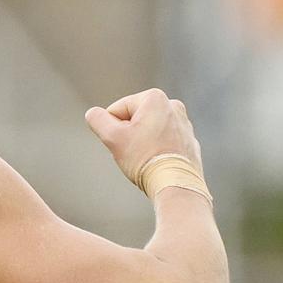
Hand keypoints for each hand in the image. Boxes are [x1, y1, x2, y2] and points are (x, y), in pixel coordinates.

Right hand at [84, 88, 202, 184]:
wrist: (175, 184)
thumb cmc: (144, 158)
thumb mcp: (112, 137)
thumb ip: (97, 120)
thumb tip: (93, 113)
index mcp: (154, 98)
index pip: (116, 111)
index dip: (113, 130)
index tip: (124, 144)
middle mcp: (173, 105)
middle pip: (134, 119)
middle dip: (129, 135)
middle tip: (133, 153)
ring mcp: (184, 124)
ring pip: (149, 132)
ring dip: (142, 144)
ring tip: (146, 159)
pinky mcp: (189, 141)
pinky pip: (164, 143)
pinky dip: (157, 152)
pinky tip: (158, 164)